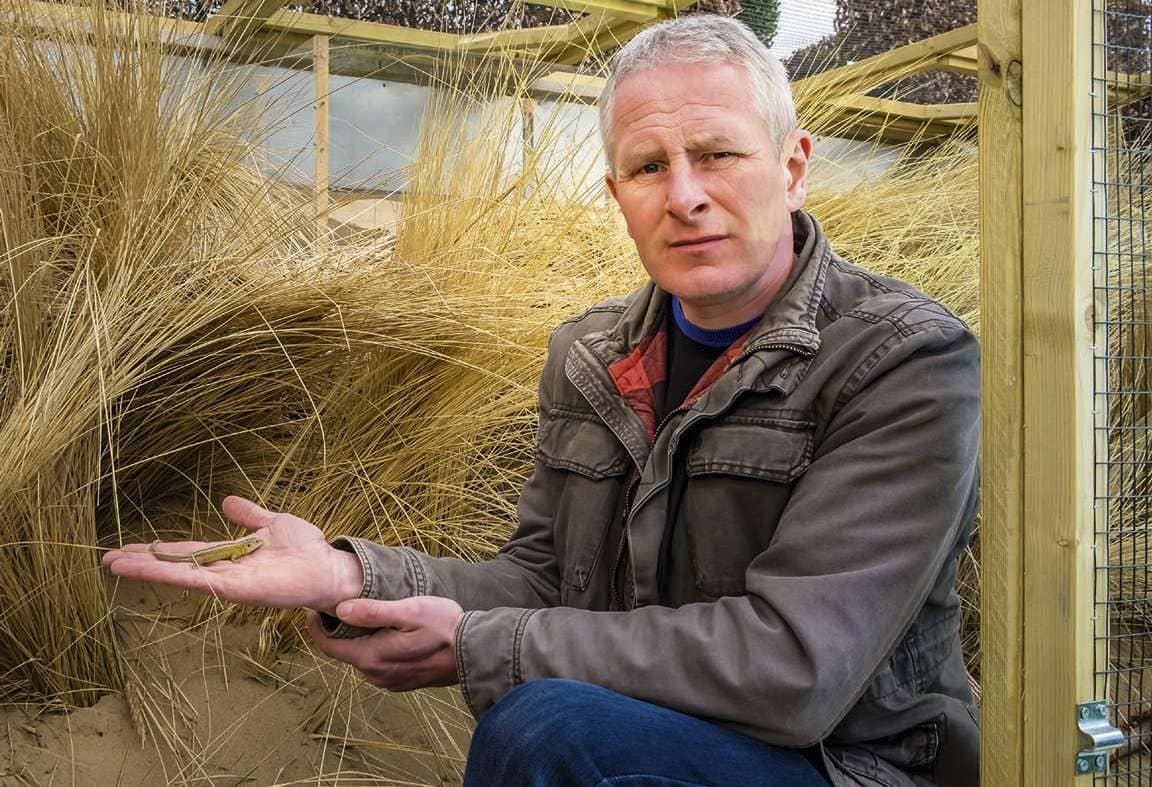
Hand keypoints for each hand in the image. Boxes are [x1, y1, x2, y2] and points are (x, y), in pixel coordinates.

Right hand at [101, 496, 362, 613]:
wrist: (329, 565)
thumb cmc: (306, 548)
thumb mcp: (272, 523)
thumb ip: (249, 515)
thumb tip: (227, 501)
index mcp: (229, 555)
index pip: (185, 552)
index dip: (158, 550)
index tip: (127, 546)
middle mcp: (223, 571)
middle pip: (175, 565)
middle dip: (142, 562)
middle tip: (106, 558)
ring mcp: (227, 582)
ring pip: (179, 574)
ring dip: (147, 569)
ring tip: (114, 563)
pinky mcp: (236, 589)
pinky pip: (198, 581)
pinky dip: (171, 576)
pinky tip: (149, 571)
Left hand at [307, 596, 463, 690]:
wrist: (475, 652)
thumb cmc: (444, 626)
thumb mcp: (409, 610)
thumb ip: (373, 611)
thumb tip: (339, 610)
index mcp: (372, 657)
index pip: (329, 646)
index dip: (316, 627)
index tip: (314, 609)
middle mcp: (376, 674)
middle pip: (345, 652)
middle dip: (340, 631)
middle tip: (342, 605)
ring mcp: (390, 681)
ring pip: (362, 658)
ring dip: (360, 639)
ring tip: (367, 616)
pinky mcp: (403, 681)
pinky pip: (378, 664)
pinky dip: (375, 648)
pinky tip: (389, 633)